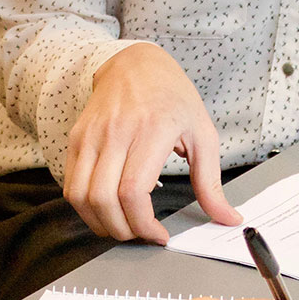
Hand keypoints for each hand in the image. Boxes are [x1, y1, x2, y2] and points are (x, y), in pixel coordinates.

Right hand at [64, 44, 242, 243]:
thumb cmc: (172, 98)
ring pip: (80, 196)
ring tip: (123, 226)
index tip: (159, 235)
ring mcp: (91, 135)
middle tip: (141, 235)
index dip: (143, 224)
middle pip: (103, 199)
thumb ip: (211, 182)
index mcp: (151, 130)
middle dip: (122, 230)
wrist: (136, 64)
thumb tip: (227, 218)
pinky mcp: (76, 138)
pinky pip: (71, 184)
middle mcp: (116, 132)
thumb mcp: (203, 134)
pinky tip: (106, 210)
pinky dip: (85, 207)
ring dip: (99, 223)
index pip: (133, 191)